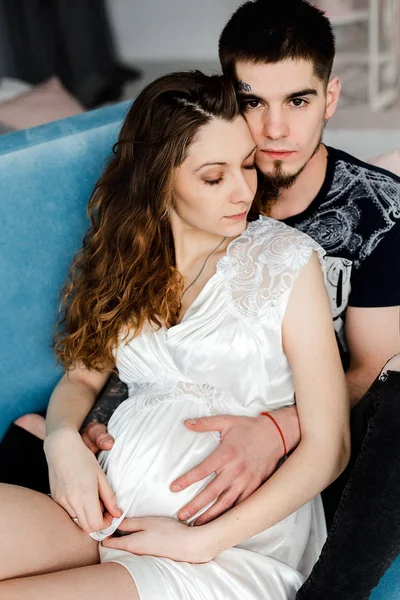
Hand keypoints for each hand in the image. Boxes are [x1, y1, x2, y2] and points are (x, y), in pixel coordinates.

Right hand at [44, 427, 120, 532]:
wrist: (61, 448)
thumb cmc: (83, 458)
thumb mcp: (101, 476)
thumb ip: (109, 498)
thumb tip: (117, 514)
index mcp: (86, 494)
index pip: (96, 525)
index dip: (105, 523)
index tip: (110, 513)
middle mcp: (72, 501)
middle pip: (87, 528)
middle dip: (97, 522)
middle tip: (103, 508)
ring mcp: (62, 501)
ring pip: (77, 521)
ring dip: (87, 515)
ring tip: (91, 498)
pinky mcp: (55, 499)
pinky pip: (69, 513)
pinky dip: (77, 509)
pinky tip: (80, 495)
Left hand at [102, 517, 213, 563]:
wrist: (188, 546)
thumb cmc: (168, 532)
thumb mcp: (147, 522)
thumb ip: (129, 523)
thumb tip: (114, 522)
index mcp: (130, 544)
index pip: (107, 542)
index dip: (103, 531)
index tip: (105, 520)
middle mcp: (134, 553)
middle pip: (116, 544)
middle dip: (113, 532)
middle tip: (116, 518)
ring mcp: (142, 555)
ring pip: (127, 544)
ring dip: (126, 535)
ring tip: (130, 522)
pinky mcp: (151, 554)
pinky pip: (137, 546)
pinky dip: (136, 538)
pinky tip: (144, 530)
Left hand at [171, 410, 298, 524]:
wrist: (277, 434)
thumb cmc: (249, 428)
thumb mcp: (226, 421)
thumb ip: (205, 423)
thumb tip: (186, 423)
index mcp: (226, 454)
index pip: (202, 470)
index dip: (186, 480)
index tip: (173, 488)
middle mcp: (235, 470)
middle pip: (211, 492)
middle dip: (195, 506)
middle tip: (181, 516)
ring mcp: (246, 481)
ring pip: (226, 503)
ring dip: (211, 515)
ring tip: (197, 525)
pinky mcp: (255, 487)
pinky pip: (242, 505)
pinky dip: (231, 515)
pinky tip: (221, 523)